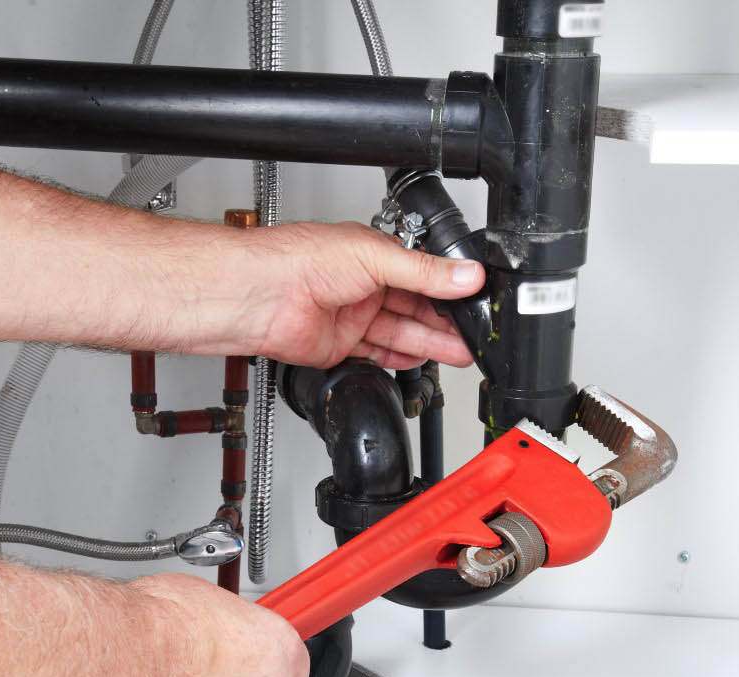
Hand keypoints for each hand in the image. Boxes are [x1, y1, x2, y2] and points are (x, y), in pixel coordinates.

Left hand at [227, 222, 485, 369]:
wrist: (263, 295)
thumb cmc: (301, 259)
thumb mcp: (376, 256)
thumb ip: (424, 271)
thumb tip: (464, 274)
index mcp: (372, 255)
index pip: (422, 274)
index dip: (448, 289)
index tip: (474, 301)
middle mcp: (362, 284)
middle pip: (415, 307)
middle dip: (445, 322)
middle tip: (474, 334)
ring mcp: (351, 315)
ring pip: (400, 331)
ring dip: (431, 342)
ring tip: (461, 352)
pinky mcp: (339, 344)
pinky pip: (377, 353)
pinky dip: (400, 358)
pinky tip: (422, 359)